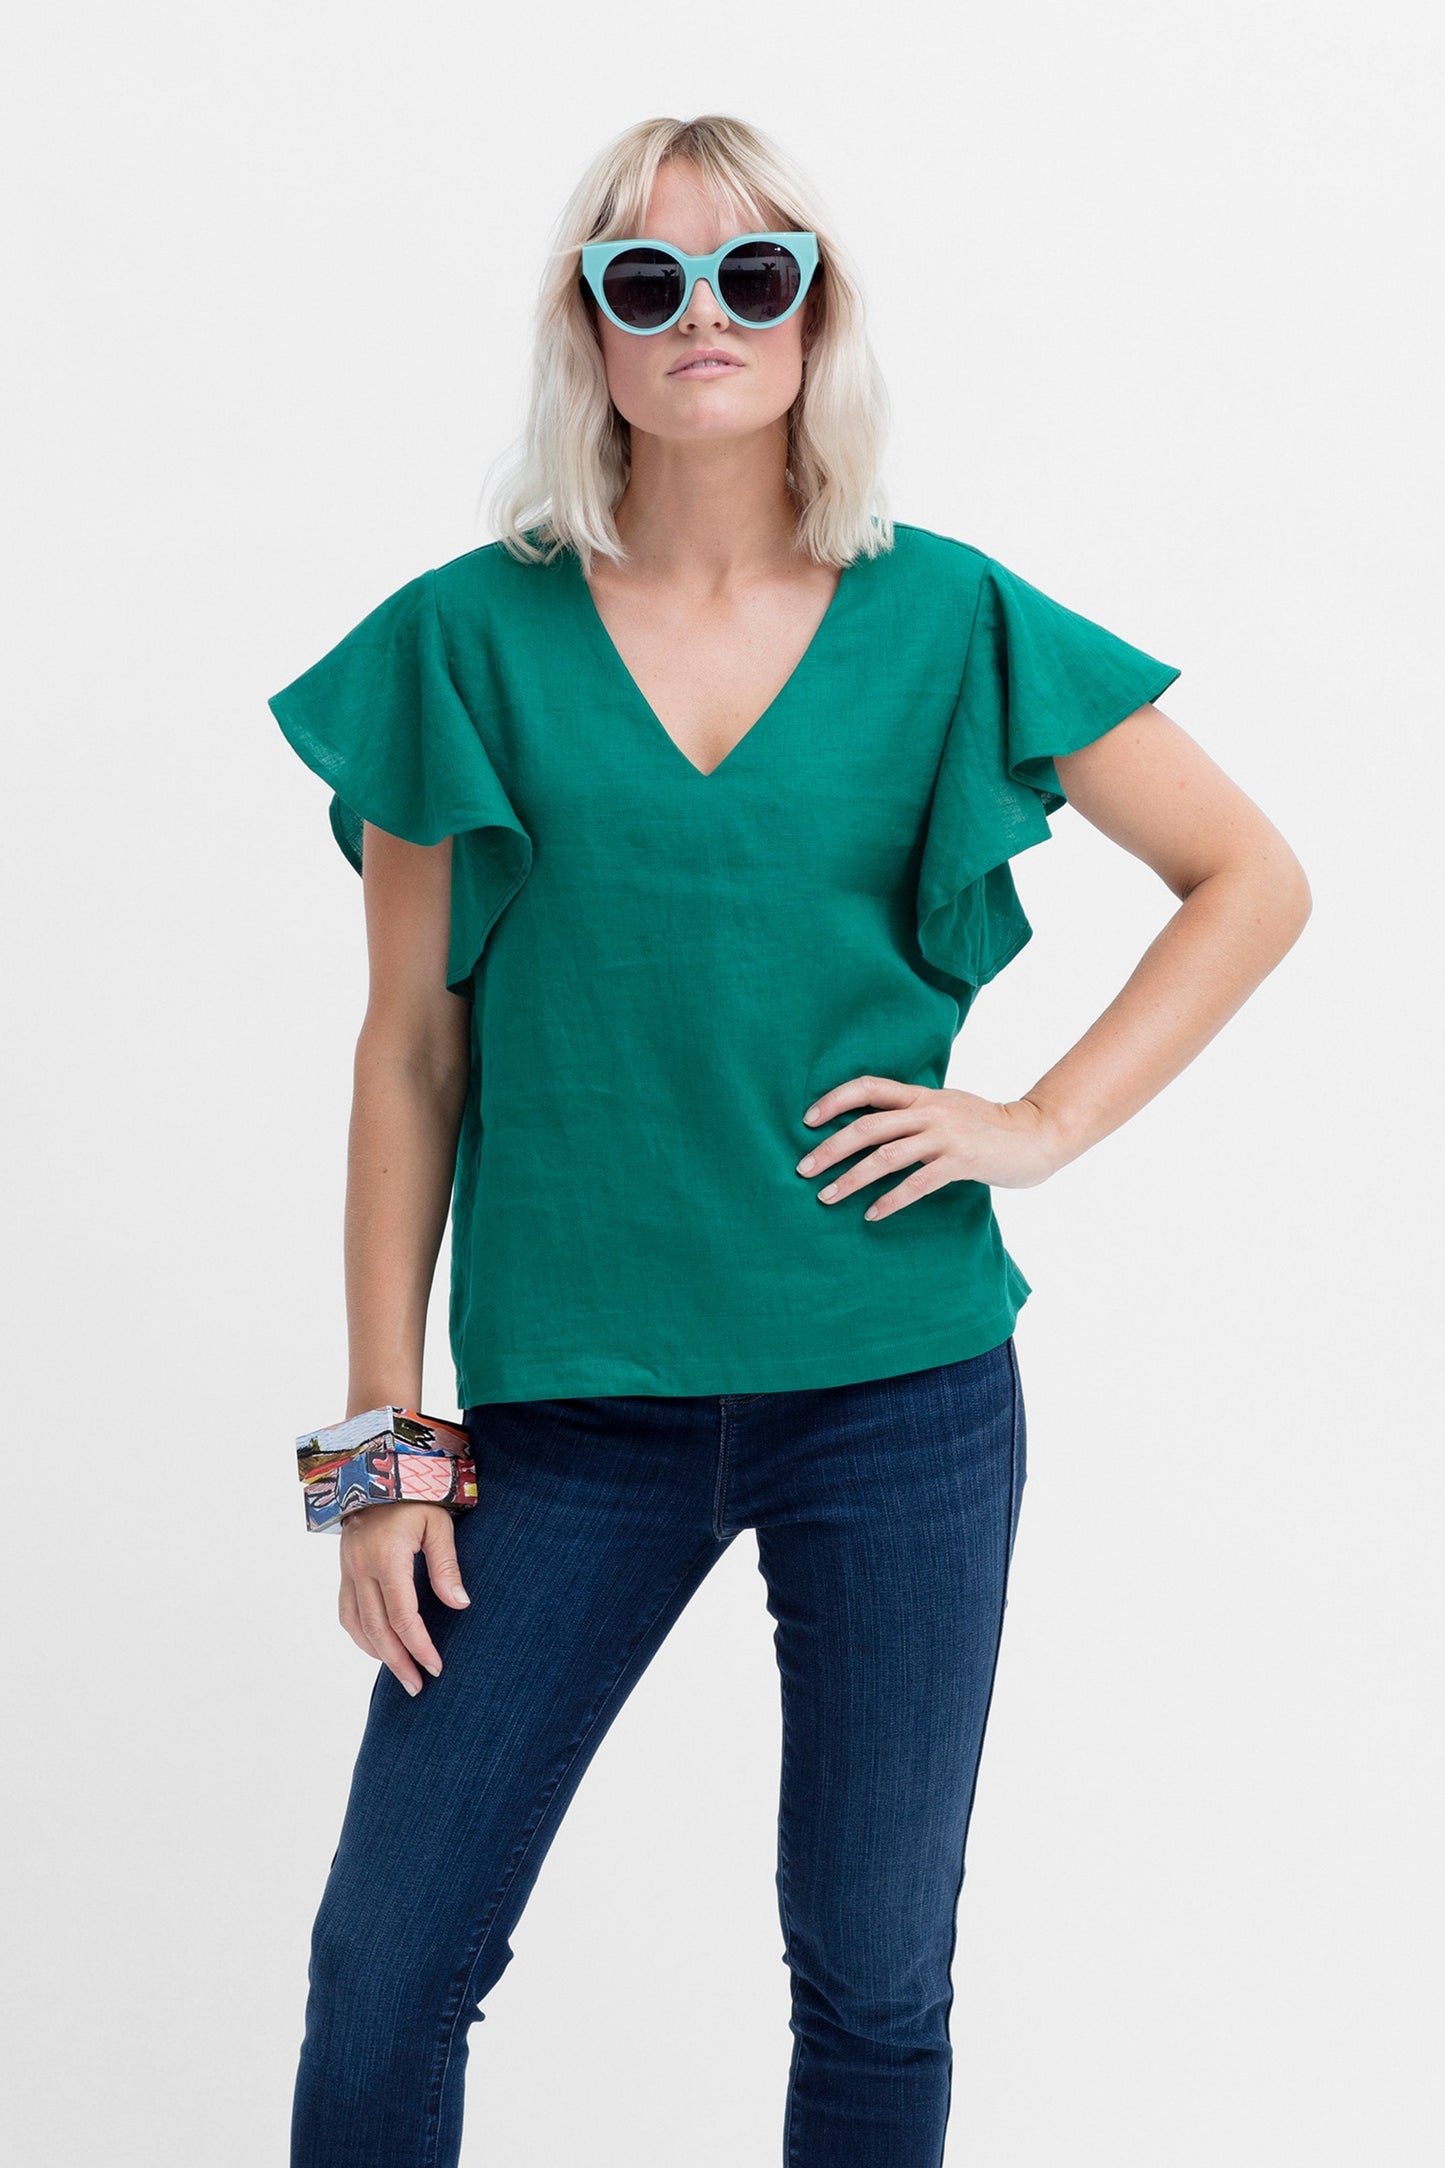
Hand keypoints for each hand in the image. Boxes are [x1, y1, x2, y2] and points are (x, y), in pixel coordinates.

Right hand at [338, 1501, 470, 1695]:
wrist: (379, 1469)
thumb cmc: (416, 1494)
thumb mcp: (438, 1524)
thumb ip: (446, 1566)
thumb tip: (459, 1605)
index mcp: (387, 1557)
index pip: (402, 1616)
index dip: (418, 1646)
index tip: (435, 1667)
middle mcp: (361, 1567)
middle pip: (377, 1629)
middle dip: (398, 1662)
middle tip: (417, 1687)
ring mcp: (348, 1569)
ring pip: (356, 1625)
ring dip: (377, 1654)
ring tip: (400, 1673)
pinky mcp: (344, 1569)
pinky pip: (346, 1611)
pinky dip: (360, 1634)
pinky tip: (377, 1646)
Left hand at [796, 1076, 1069, 1219]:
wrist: (1036, 1134)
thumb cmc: (987, 1126)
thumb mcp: (948, 1107)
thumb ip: (915, 1112)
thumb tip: (874, 1128)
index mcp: (922, 1095)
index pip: (868, 1087)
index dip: (834, 1100)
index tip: (807, 1121)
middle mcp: (929, 1111)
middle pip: (868, 1125)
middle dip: (831, 1148)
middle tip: (803, 1169)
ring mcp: (946, 1136)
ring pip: (886, 1155)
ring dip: (852, 1178)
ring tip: (827, 1197)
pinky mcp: (962, 1162)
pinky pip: (918, 1182)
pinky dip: (891, 1199)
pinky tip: (872, 1214)